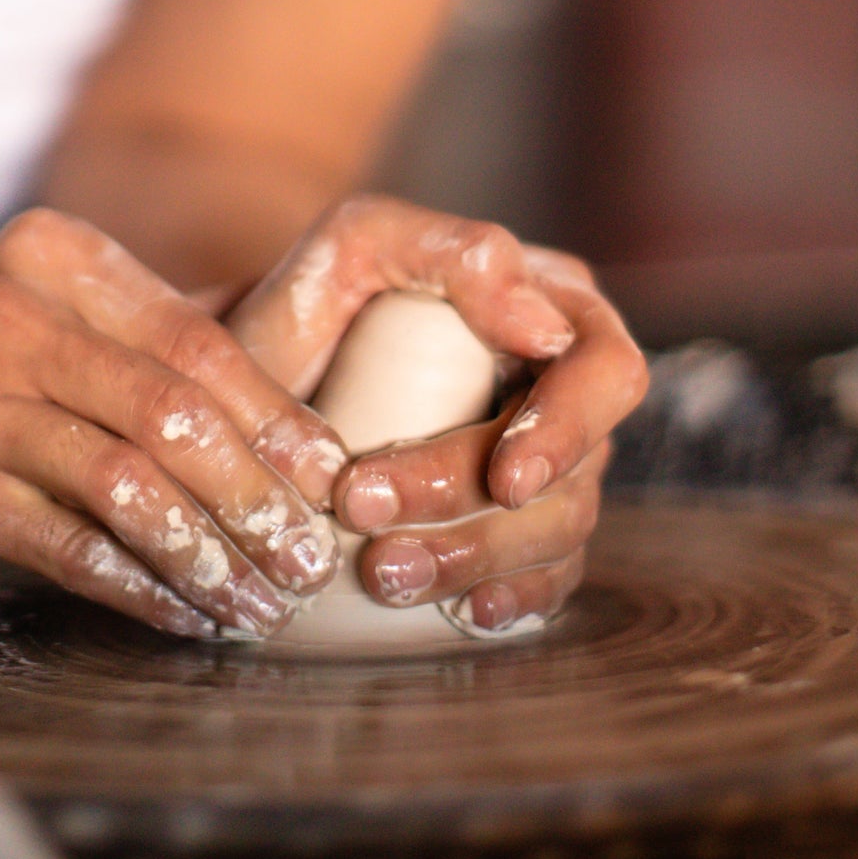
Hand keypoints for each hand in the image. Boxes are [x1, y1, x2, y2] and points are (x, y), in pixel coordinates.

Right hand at [0, 210, 346, 637]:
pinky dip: (139, 587)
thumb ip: (170, 331)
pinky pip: (67, 544)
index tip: (331, 480)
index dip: (278, 417)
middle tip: (308, 560)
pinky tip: (186, 617)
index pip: (199, 341)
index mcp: (61, 258)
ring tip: (260, 605)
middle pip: (173, 411)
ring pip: (126, 482)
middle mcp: (9, 313)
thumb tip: (316, 352)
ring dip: (208, 555)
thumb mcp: (63, 320)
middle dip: (257, 496)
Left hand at [225, 197, 646, 632]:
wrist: (253, 379)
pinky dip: (507, 600)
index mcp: (555, 308)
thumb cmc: (310, 302)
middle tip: (379, 527)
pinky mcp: (516, 526)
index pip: (604, 372)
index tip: (502, 480)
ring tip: (382, 573)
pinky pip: (544, 579)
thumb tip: (543, 323)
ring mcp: (549, 464)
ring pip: (559, 532)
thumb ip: (449, 251)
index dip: (565, 432)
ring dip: (475, 560)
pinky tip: (463, 613)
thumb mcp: (359, 245)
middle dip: (491, 514)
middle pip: (579, 471)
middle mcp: (566, 389)